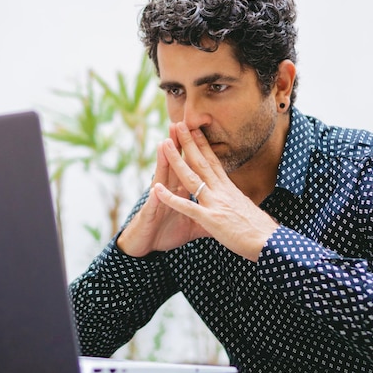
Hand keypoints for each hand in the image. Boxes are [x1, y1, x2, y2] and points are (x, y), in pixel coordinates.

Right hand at [116, 124, 209, 256]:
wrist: (145, 248)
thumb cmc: (166, 233)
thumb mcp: (193, 225)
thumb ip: (207, 216)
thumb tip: (227, 213)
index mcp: (180, 192)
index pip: (189, 167)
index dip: (195, 152)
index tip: (202, 133)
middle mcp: (167, 192)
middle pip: (175, 165)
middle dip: (178, 146)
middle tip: (181, 124)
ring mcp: (156, 201)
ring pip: (161, 178)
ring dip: (163, 161)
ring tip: (164, 143)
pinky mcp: (149, 214)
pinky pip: (153, 205)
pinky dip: (156, 196)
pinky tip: (156, 187)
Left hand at [152, 122, 277, 261]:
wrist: (272, 243)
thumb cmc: (262, 230)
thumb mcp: (247, 210)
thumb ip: (237, 202)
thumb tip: (237, 199)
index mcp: (230, 189)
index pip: (214, 162)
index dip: (203, 145)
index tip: (195, 130)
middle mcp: (222, 191)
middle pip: (202, 162)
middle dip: (189, 142)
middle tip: (178, 124)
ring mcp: (216, 203)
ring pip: (191, 177)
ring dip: (176, 160)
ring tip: (164, 144)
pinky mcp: (211, 219)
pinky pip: (187, 207)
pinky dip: (171, 198)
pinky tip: (157, 189)